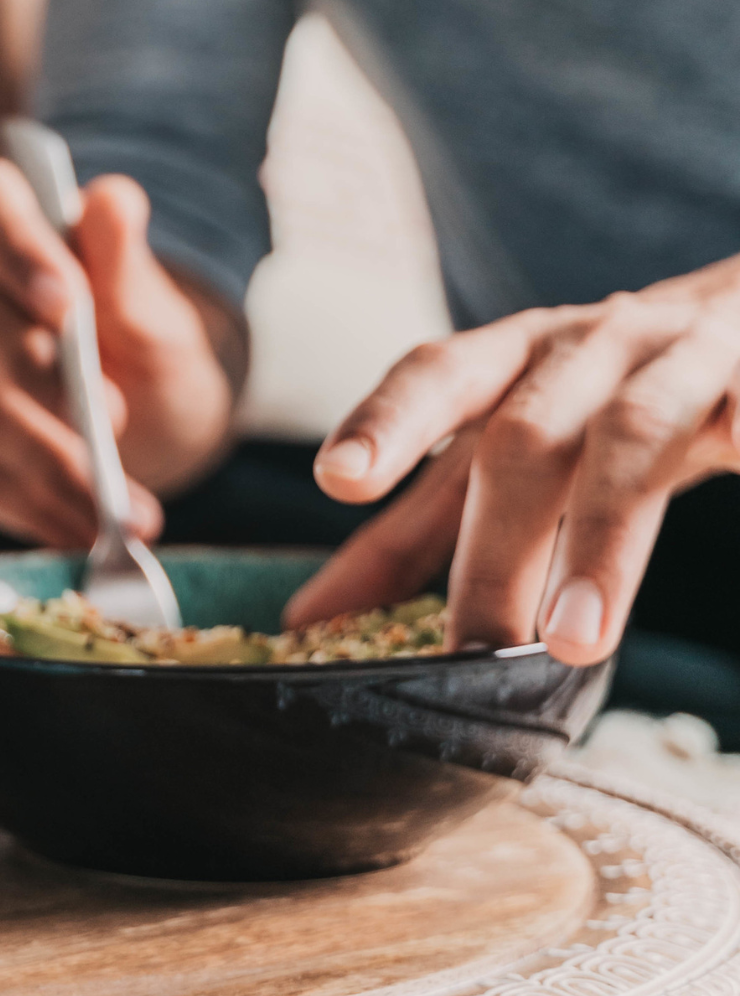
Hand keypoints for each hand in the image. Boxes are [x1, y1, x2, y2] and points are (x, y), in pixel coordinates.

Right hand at [0, 158, 242, 547]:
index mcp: (4, 218)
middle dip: (44, 380)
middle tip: (116, 422)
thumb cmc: (144, 345)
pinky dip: (23, 504)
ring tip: (116, 507)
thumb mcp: (158, 312)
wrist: (144, 413)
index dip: (15, 250)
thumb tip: (115, 200)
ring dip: (46, 464)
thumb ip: (130, 268)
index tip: (69, 306)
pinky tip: (74, 527)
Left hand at [288, 259, 739, 663]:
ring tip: (576, 638)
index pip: (435, 377)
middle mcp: (588, 344)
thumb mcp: (509, 441)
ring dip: (601, 541)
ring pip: (631, 437)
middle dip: (493, 547)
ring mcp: (680, 356)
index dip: (386, 424)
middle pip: (524, 436)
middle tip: (471, 651)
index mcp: (514, 356)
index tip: (337, 478)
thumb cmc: (604, 395)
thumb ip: (420, 524)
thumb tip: (314, 617)